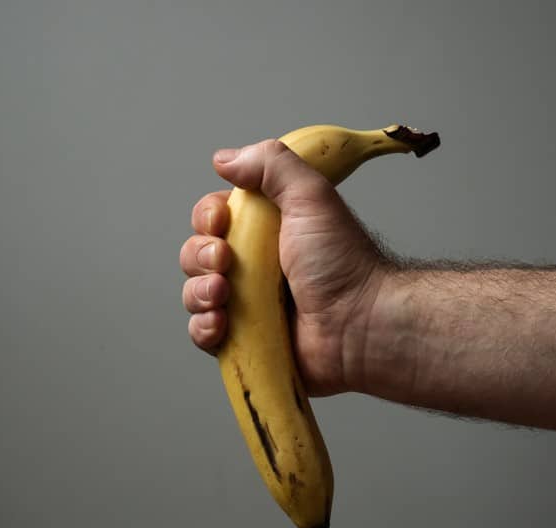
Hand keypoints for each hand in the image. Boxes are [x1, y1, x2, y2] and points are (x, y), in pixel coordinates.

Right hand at [180, 139, 392, 395]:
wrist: (360, 323)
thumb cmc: (343, 263)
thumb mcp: (310, 197)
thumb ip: (270, 165)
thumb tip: (224, 159)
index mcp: (264, 230)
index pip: (212, 218)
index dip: (207, 219)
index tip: (222, 222)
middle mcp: (252, 266)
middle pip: (196, 255)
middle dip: (201, 257)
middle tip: (226, 263)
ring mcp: (247, 305)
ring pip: (195, 295)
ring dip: (198, 293)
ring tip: (223, 296)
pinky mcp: (245, 341)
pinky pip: (203, 334)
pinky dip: (204, 329)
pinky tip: (221, 325)